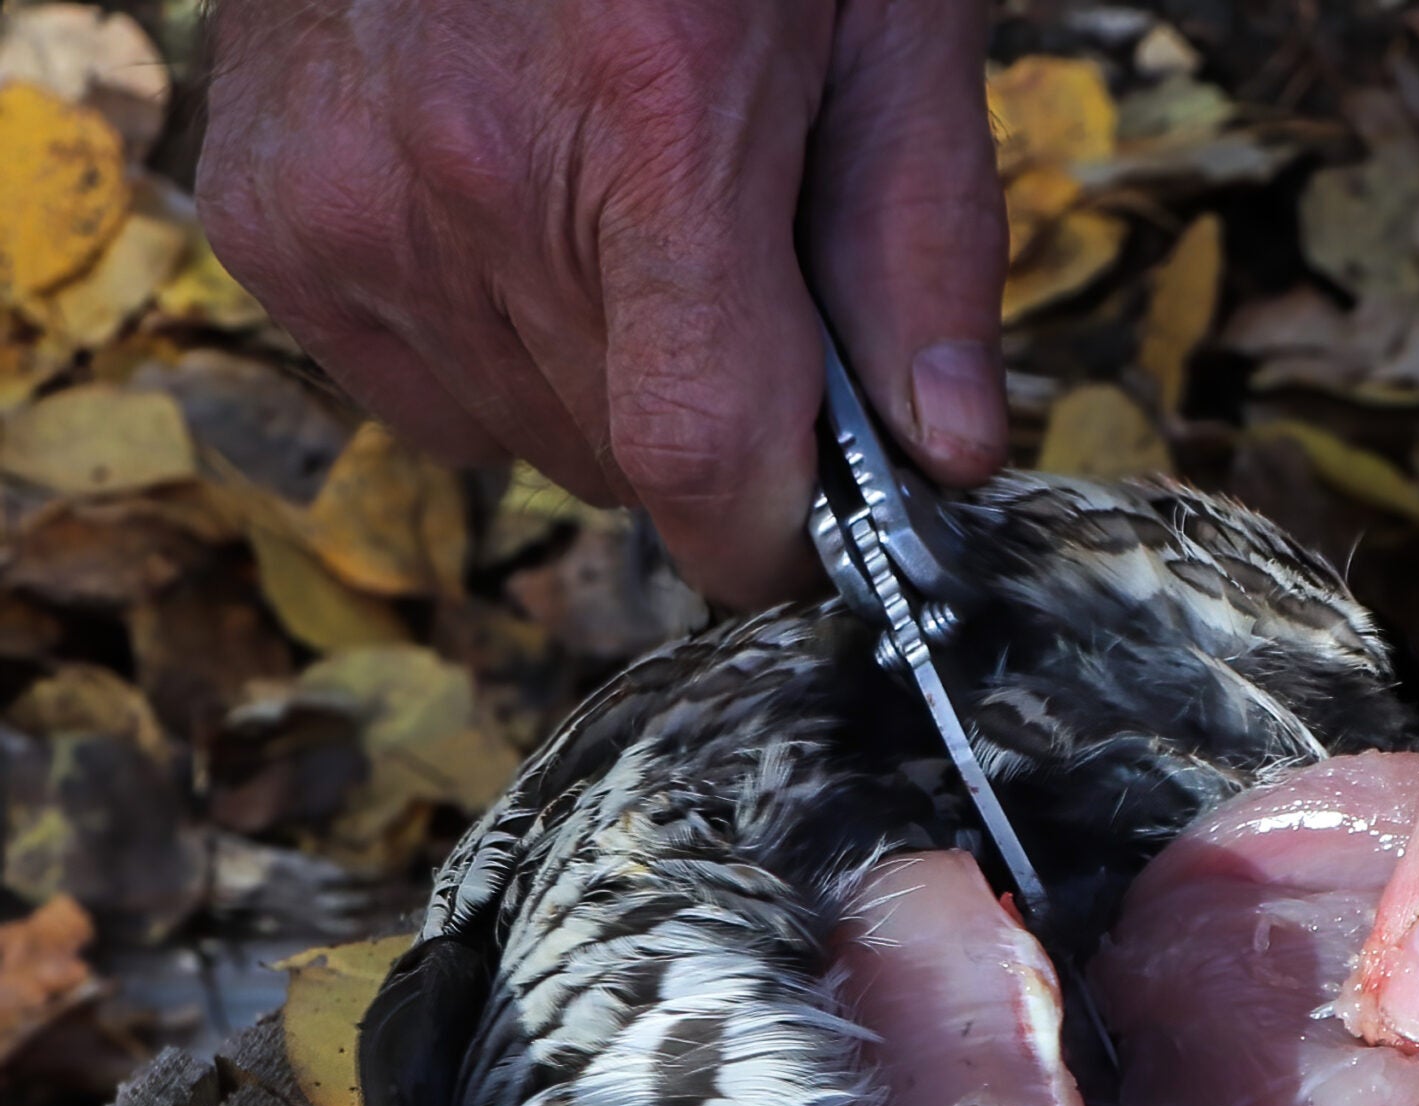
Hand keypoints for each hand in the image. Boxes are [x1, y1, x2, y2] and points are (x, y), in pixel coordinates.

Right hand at [197, 0, 1007, 606]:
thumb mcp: (884, 18)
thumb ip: (919, 236)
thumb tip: (945, 451)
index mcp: (653, 130)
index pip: (698, 453)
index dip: (772, 537)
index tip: (824, 538)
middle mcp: (472, 181)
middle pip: (621, 460)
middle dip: (710, 424)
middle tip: (743, 287)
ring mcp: (348, 203)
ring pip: (521, 438)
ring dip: (598, 383)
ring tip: (623, 216)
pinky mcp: (271, 214)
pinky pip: (414, 389)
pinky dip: (487, 343)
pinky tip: (520, 214)